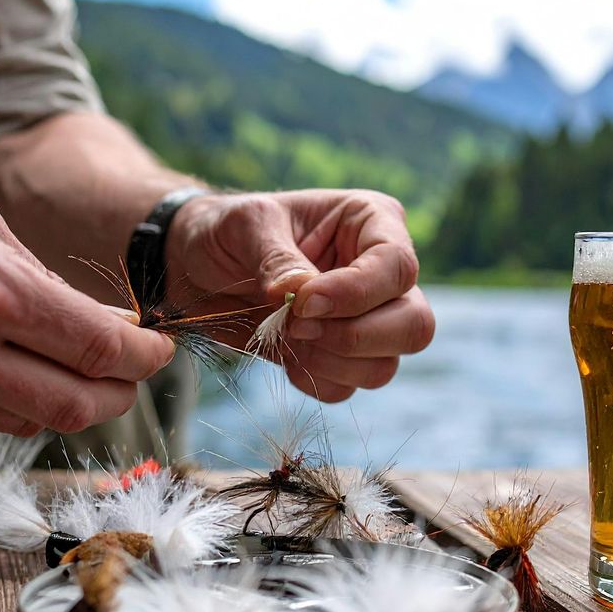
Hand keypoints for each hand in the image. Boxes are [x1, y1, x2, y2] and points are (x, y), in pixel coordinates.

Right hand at [0, 116, 173, 435]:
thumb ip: (43, 283)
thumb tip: (100, 325)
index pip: (97, 349)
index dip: (143, 358)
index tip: (158, 351)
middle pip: (71, 407)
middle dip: (117, 394)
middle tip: (130, 375)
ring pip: (21, 421)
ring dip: (58, 398)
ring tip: (67, 364)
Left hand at [164, 190, 434, 400]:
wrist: (198, 265)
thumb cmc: (228, 230)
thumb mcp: (246, 225)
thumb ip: (276, 258)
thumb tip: (301, 293)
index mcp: (372, 222)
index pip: (397, 267)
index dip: (356, 293)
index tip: (303, 302)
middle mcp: (382, 273)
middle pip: (414, 324)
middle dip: (355, 336)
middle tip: (297, 324)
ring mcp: (369, 319)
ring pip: (386, 364)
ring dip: (332, 361)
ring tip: (286, 334)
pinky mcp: (344, 356)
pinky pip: (350, 388)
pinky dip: (316, 378)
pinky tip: (284, 352)